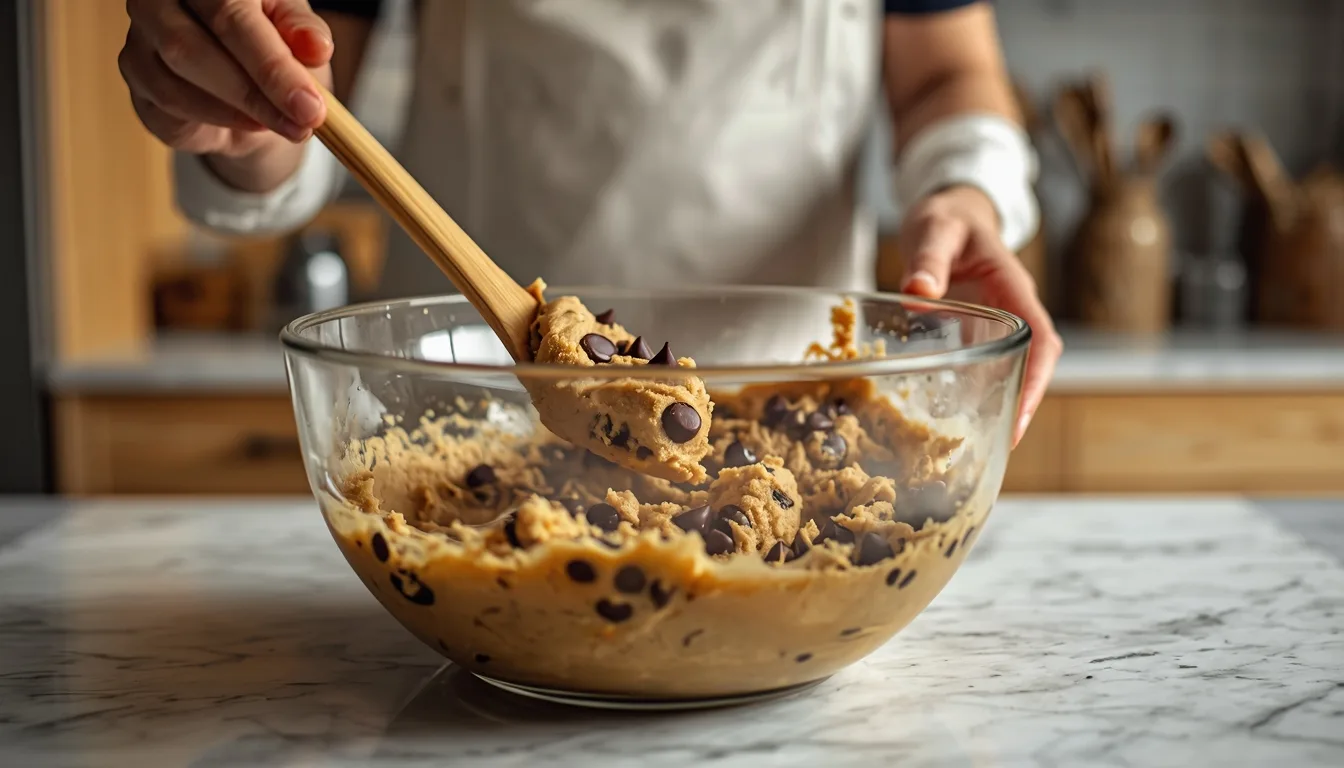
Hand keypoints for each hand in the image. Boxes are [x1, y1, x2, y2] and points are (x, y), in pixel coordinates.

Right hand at [119, 0, 333, 157]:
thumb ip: (303, 31)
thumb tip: (316, 45)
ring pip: (174, 85)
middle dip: (254, 94)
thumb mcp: (296, 29)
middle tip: (303, 122)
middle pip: (192, 48)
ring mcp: (140, 36)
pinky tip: (249, 123)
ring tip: (283, 124)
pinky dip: (215, 121)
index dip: (273, 66)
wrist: (244, 74)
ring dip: (236, 113)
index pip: (231, 16)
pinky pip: (167, 107)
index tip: (311, 106)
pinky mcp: (135, 75)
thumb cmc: (271, 39)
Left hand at [897, 185, 1061, 447]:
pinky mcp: (975, 331)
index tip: (1021, 413)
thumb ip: (929, 257)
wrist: (947, 209)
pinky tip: (953, 416)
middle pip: (1034, 364)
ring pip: (1011, 368)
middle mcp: (1013, 310)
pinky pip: (984, 365)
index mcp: (1014, 289)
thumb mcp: (935, 228)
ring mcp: (995, 324)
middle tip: (1001, 445)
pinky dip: (976, 390)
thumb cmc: (946, 217)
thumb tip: (918, 292)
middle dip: (1024, 403)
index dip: (1037, 379)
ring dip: (1003, 402)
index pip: (1042, 340)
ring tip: (981, 443)